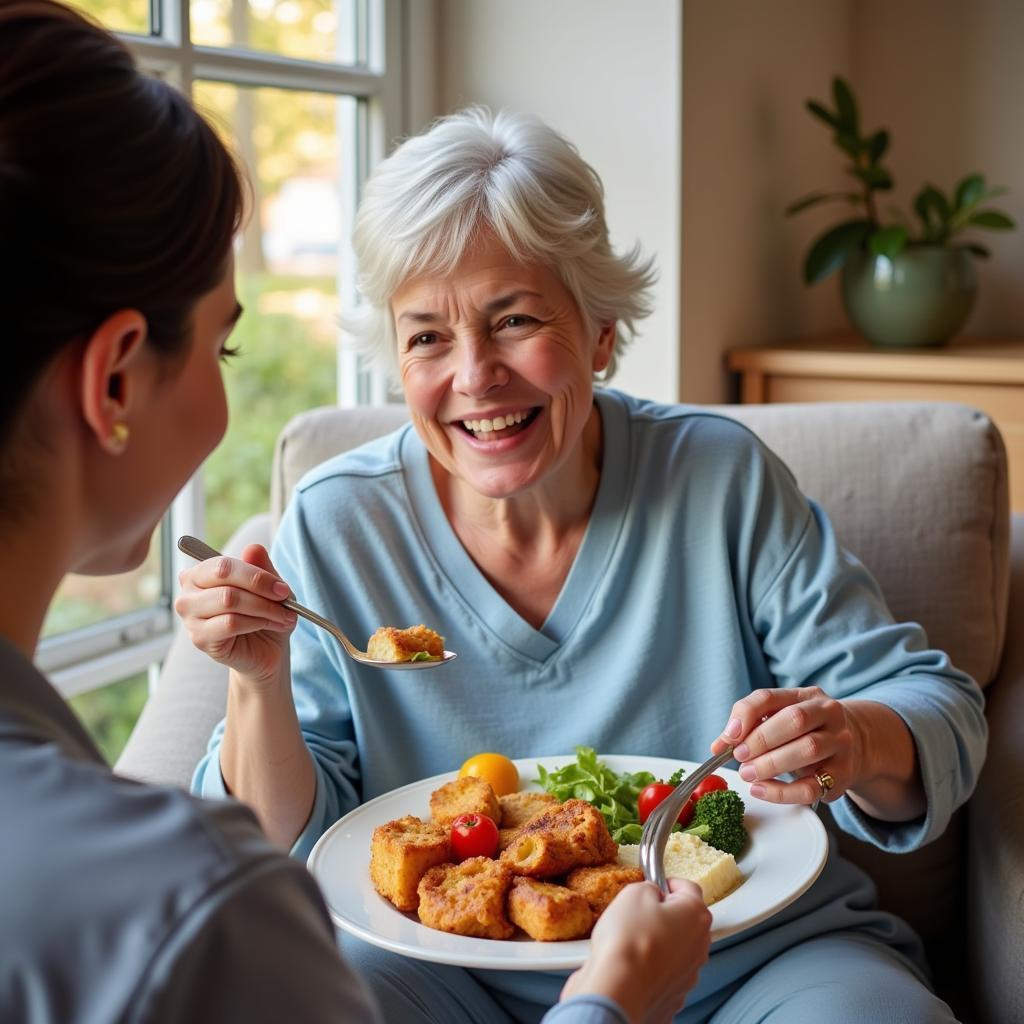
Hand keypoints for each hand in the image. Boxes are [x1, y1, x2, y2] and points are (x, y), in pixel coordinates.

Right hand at [174, 543, 296, 685]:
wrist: (265, 650)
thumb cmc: (263, 613)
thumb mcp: (268, 586)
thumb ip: (260, 566)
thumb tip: (253, 548)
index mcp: (200, 573)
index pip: (223, 564)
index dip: (256, 574)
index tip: (282, 588)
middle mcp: (188, 592)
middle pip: (224, 578)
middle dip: (261, 588)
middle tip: (285, 599)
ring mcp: (189, 616)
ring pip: (229, 600)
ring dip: (265, 608)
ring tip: (284, 616)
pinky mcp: (199, 638)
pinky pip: (230, 623)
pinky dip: (258, 622)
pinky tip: (273, 626)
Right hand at [560, 879, 710, 1022]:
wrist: (618, 988)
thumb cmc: (629, 940)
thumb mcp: (634, 893)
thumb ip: (649, 888)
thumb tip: (651, 895)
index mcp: (695, 915)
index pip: (688, 887)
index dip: (667, 883)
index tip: (655, 885)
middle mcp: (700, 946)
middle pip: (685, 920)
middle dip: (664, 915)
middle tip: (639, 913)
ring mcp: (689, 974)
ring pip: (676, 949)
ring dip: (660, 943)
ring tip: (632, 942)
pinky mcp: (675, 996)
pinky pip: (665, 974)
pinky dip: (652, 969)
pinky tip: (634, 966)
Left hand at [710, 686, 853, 804]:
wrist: (855, 744)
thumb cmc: (805, 731)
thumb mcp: (780, 719)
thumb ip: (749, 727)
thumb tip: (718, 746)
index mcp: (805, 695)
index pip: (769, 697)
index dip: (745, 715)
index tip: (729, 737)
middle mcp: (828, 714)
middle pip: (794, 720)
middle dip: (761, 740)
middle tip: (739, 757)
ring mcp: (840, 743)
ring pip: (807, 749)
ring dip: (770, 764)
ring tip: (748, 774)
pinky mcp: (843, 774)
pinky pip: (813, 787)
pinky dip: (782, 792)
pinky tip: (762, 790)